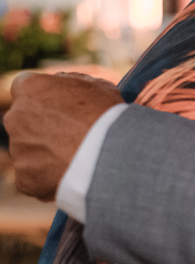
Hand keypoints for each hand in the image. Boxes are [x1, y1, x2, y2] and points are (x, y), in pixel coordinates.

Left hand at [4, 71, 122, 200]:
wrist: (110, 154)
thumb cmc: (107, 115)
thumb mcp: (97, 85)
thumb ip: (73, 84)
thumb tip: (65, 87)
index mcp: (31, 89)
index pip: (24, 86)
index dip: (42, 96)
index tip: (58, 104)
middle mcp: (16, 117)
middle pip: (24, 120)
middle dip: (42, 125)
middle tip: (71, 133)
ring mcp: (18, 150)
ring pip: (30, 149)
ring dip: (48, 152)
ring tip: (79, 156)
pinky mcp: (23, 179)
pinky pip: (34, 176)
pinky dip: (49, 177)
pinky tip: (73, 173)